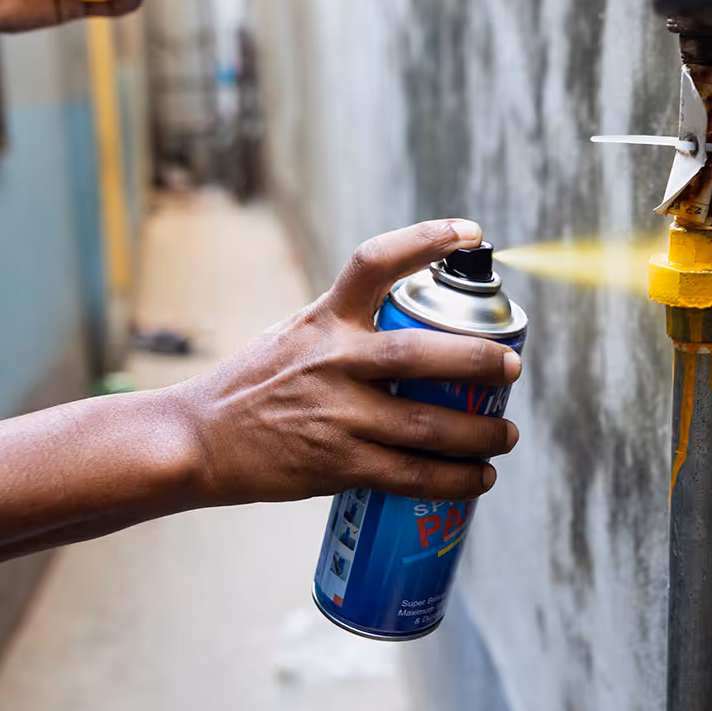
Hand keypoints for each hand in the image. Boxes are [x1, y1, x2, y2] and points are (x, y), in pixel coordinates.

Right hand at [172, 219, 522, 505]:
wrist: (198, 441)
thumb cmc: (256, 385)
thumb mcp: (296, 333)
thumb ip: (349, 324)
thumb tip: (416, 321)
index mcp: (325, 319)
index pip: (374, 262)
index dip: (426, 240)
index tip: (470, 231)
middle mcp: (332, 360)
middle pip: (421, 354)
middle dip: (478, 360)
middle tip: (513, 366)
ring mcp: (336, 414)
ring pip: (426, 424)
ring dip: (479, 433)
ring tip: (506, 434)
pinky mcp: (337, 463)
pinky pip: (410, 474)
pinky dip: (453, 478)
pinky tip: (479, 478)